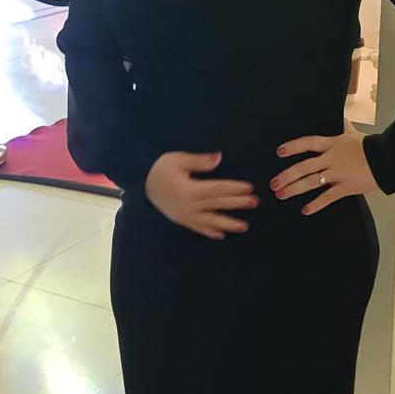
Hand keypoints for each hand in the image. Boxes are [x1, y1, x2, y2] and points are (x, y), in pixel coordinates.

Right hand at [144, 151, 258, 239]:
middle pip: (217, 204)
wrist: (140, 180)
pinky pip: (197, 228)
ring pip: (210, 220)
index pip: (216, 189)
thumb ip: (200, 161)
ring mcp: (184, 215)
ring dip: (228, 224)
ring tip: (245, 227)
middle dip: (237, 204)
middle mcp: (187, 205)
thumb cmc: (160, 166)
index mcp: (188, 190)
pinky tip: (221, 236)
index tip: (249, 188)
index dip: (234, 189)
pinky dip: (209, 232)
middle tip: (254, 202)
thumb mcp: (179, 159)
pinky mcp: (179, 219)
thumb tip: (219, 157)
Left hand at [269, 116, 380, 214]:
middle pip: (304, 166)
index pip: (309, 143)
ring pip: (312, 182)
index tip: (279, 152)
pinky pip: (327, 197)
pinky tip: (305, 210)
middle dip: (287, 175)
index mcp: (333, 144)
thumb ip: (345, 126)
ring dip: (294, 189)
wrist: (389, 159)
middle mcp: (332, 159)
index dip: (293, 147)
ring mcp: (338, 174)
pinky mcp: (346, 187)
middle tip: (273, 183)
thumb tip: (342, 115)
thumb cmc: (372, 146)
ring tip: (281, 194)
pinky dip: (316, 204)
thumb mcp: (355, 133)